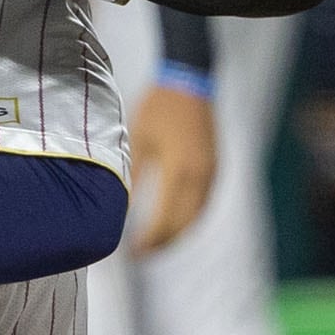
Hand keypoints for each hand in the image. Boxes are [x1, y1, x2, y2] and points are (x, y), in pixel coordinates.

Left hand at [128, 80, 215, 253]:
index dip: (149, 240)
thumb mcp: (138, 140)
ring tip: (157, 243)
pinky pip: (203, 202)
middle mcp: (200, 176)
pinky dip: (189, 218)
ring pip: (197, 216)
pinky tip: (175, 222)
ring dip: (178, 233)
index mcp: (179, 170)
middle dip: (163, 242)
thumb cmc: (158, 106)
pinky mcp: (214, 166)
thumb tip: (119, 208)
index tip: (133, 253)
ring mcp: (211, 172)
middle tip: (142, 254)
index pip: (165, 219)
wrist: (189, 80)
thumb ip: (132, 176)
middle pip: (184, 224)